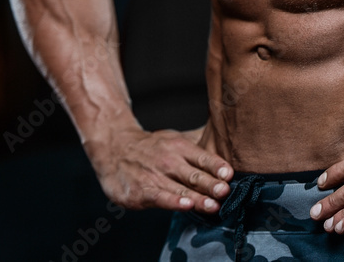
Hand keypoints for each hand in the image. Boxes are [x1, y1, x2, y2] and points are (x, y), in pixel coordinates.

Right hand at [87, 125, 232, 212]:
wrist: (114, 147)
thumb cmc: (150, 146)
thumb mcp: (174, 138)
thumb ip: (198, 143)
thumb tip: (226, 138)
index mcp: (180, 147)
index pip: (202, 157)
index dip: (216, 166)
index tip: (229, 174)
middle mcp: (169, 160)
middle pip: (194, 174)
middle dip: (211, 184)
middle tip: (225, 191)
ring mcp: (155, 176)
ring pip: (180, 189)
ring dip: (198, 197)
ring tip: (213, 205)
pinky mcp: (142, 191)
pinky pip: (160, 197)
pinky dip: (173, 202)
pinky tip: (185, 205)